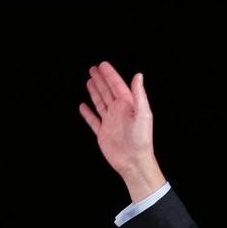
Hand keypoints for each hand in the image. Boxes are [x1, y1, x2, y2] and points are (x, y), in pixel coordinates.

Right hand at [78, 61, 164, 199]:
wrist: (133, 161)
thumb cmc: (141, 140)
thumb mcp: (143, 114)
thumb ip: (139, 94)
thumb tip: (138, 76)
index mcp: (128, 105)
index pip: (117, 86)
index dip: (110, 75)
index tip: (103, 65)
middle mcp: (118, 112)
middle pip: (107, 91)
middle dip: (101, 80)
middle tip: (93, 69)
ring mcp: (110, 122)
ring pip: (100, 102)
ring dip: (95, 92)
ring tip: (89, 81)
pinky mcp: (103, 133)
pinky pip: (93, 120)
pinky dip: (87, 113)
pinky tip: (83, 106)